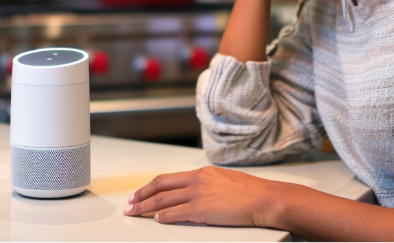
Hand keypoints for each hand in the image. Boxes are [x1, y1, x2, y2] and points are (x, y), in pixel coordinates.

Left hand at [123, 166, 275, 226]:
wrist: (264, 198)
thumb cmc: (251, 192)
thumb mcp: (225, 180)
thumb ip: (208, 184)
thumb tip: (196, 191)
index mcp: (201, 173)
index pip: (168, 178)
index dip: (150, 186)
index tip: (140, 192)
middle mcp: (197, 181)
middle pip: (160, 186)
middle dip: (141, 195)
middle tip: (129, 203)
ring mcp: (198, 194)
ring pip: (163, 200)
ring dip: (146, 207)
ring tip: (135, 213)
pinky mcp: (202, 209)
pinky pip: (176, 213)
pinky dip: (163, 217)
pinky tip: (156, 220)